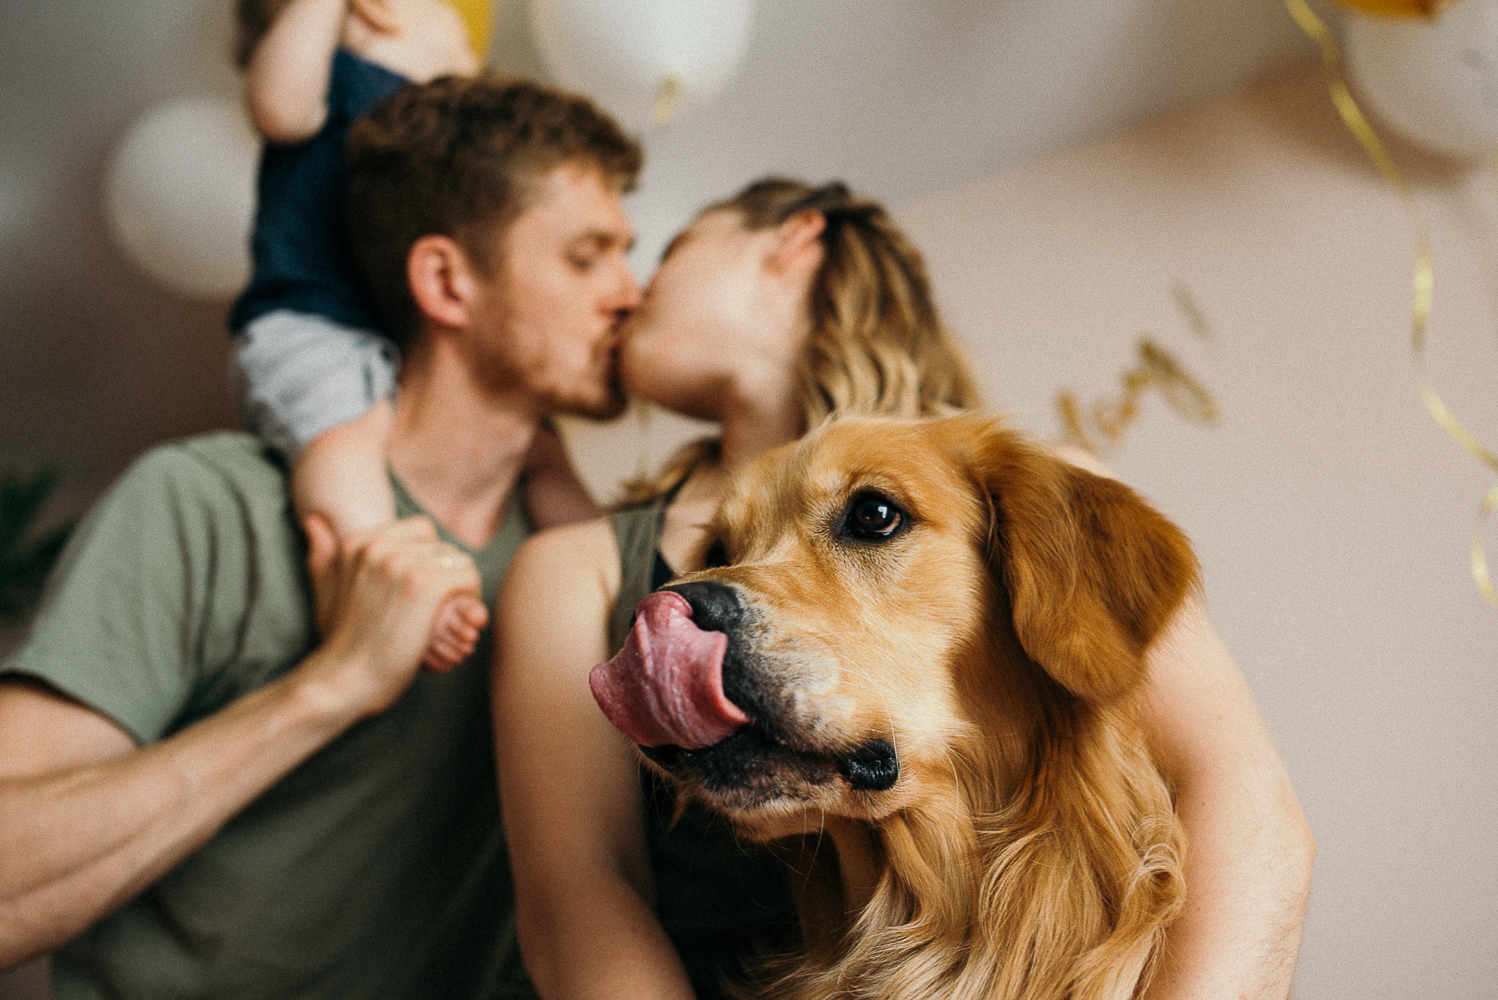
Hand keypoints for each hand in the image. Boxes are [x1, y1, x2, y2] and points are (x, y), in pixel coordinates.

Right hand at [302, 514, 481, 716]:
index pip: (422, 530)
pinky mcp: (424, 586)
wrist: (344, 679)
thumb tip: (313, 519)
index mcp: (357, 542)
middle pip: (444, 547)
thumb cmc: (341, 641)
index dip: (431, 559)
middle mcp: (378, 546)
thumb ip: (322, 553)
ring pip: (460, 561)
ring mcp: (401, 565)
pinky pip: (468, 577)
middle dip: (449, 576)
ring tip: (447, 617)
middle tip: (439, 608)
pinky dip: (470, 600)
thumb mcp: (325, 590)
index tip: (423, 589)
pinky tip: (455, 622)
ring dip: (461, 589)